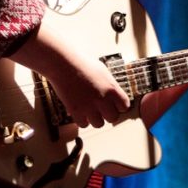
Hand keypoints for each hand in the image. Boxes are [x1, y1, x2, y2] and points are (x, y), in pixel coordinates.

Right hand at [11, 10, 130, 128]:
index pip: (124, 106)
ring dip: (95, 119)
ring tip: (89, 110)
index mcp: (112, 88)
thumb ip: (110, 86)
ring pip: (99, 124)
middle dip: (107, 114)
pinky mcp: (76, 111)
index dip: (118, 106)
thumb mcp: (102, 71)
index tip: (112, 104)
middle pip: (113, 118)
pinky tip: (80, 111)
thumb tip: (114, 96)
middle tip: (100, 109)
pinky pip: (84, 125)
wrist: (63, 63)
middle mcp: (103, 99)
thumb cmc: (82, 63)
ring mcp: (89, 106)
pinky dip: (82, 120)